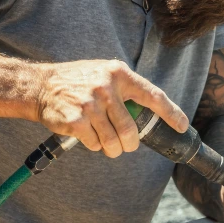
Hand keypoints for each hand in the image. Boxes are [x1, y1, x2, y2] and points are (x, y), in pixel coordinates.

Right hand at [34, 59, 187, 158]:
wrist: (41, 86)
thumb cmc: (77, 82)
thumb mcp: (103, 74)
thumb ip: (125, 89)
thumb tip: (150, 112)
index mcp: (119, 73)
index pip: (153, 95)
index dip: (171, 113)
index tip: (182, 126)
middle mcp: (106, 87)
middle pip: (131, 129)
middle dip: (130, 144)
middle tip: (126, 146)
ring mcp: (91, 104)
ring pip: (113, 141)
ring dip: (112, 149)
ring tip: (106, 145)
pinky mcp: (77, 121)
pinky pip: (95, 144)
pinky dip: (94, 146)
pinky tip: (87, 136)